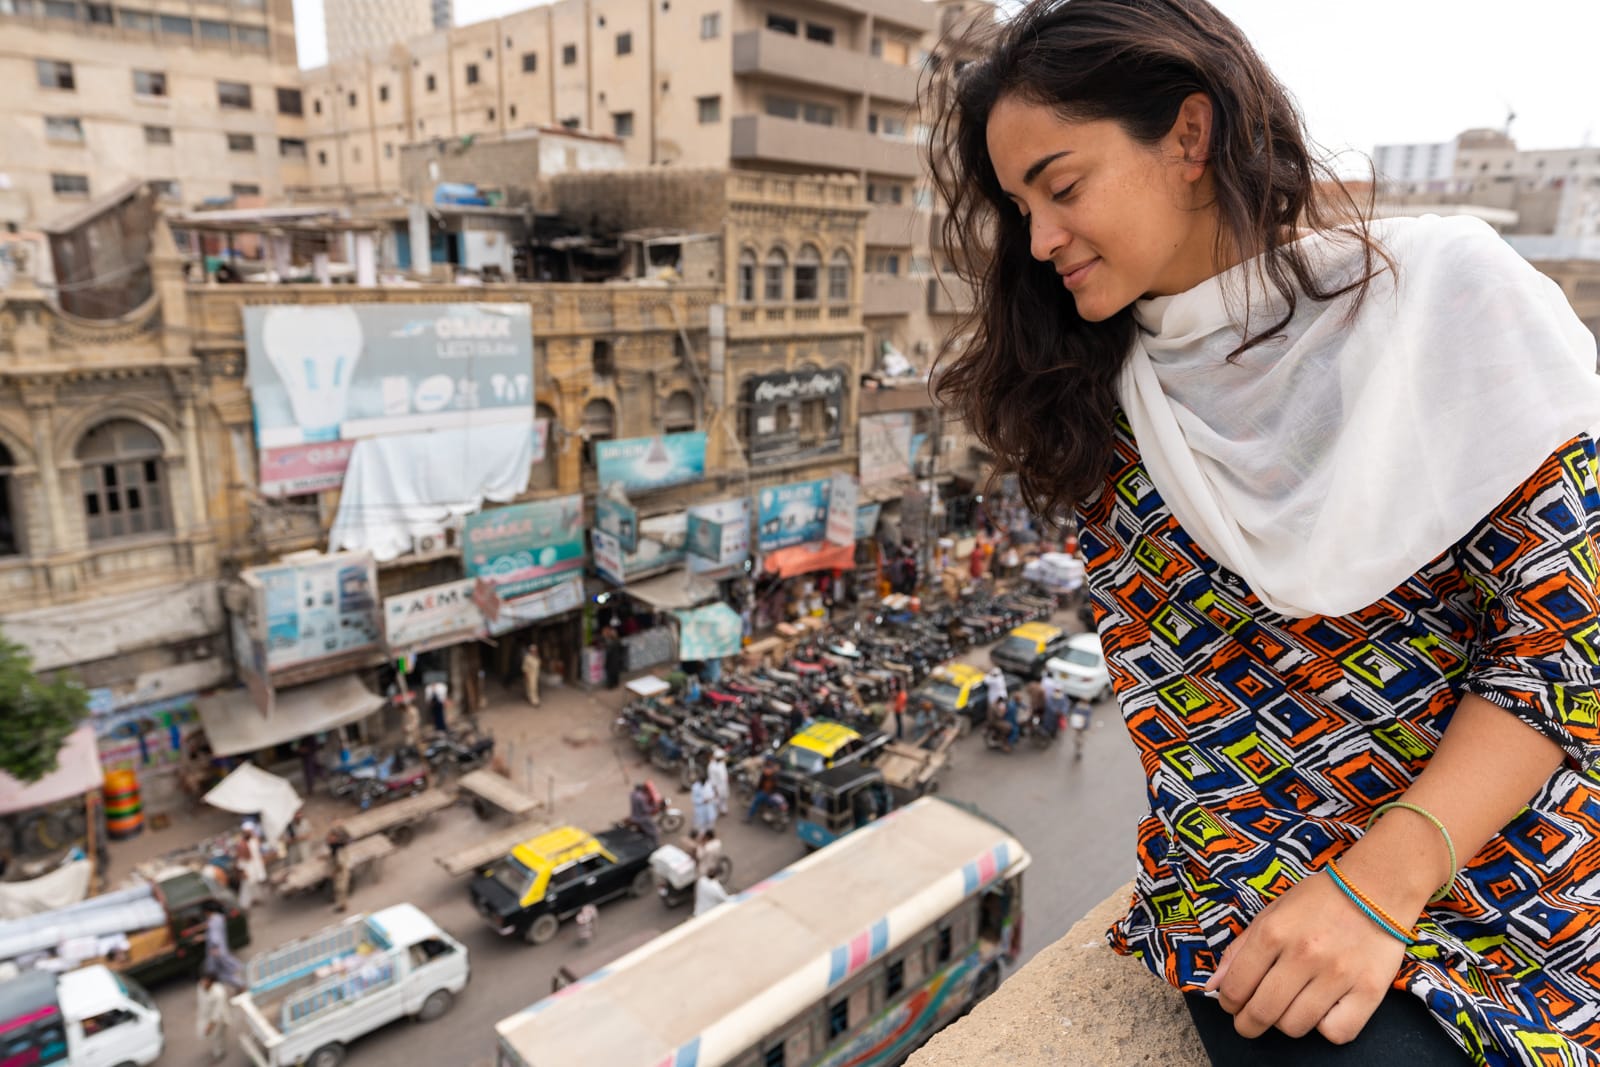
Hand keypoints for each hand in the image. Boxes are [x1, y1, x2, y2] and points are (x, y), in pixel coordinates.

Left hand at [1204, 869, 1410, 1043]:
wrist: (1376, 888)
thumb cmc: (1318, 900)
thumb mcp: (1271, 913)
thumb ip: (1239, 949)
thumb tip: (1213, 986)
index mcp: (1273, 932)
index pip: (1237, 986)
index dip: (1229, 1003)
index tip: (1232, 1004)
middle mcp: (1303, 954)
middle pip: (1262, 1013)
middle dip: (1248, 1024)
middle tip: (1250, 1022)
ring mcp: (1338, 974)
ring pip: (1296, 1026)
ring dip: (1286, 1023)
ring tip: (1289, 1007)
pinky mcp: (1369, 990)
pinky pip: (1337, 1033)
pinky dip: (1325, 1028)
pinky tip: (1323, 1010)